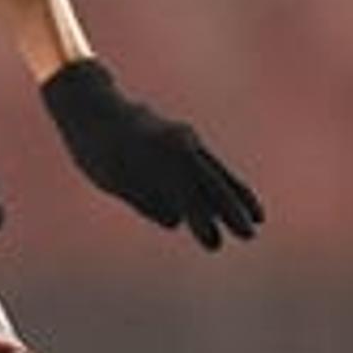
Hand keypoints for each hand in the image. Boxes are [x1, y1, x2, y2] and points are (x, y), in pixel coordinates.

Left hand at [39, 60, 261, 248]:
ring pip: (216, 172)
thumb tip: (175, 219)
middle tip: (249, 235)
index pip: (186, 193)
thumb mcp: (114, 177)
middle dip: (231, 209)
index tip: (213, 243)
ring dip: (236, 196)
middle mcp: (178, 145)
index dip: (201, 220)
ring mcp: (184, 142)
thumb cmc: (98, 147)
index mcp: (159, 154)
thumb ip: (143, 198)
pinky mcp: (184, 144)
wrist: (94, 109)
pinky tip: (239, 201)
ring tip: (257, 219)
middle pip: (211, 181)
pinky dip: (226, 183)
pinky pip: (210, 166)